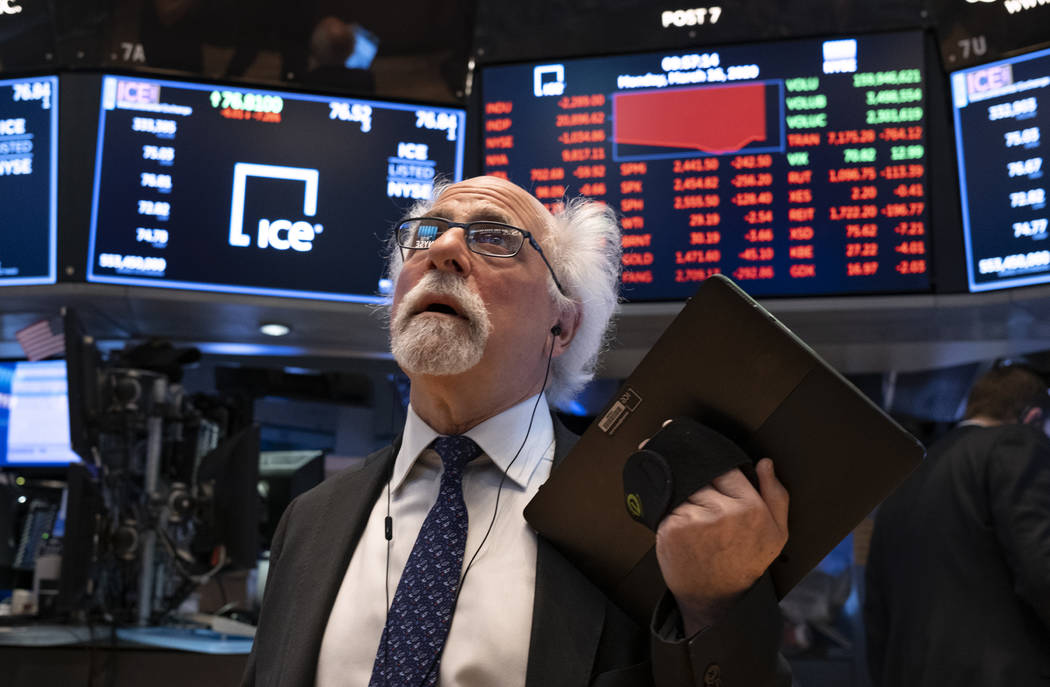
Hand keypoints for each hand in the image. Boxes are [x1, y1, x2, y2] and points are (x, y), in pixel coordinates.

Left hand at [654, 458, 788, 634]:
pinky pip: (667, 506)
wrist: (718, 600)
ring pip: (684, 490)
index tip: (715, 482)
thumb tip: (765, 463)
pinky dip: (671, 513)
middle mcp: (723, 512)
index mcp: (751, 508)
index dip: (720, 473)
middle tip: (703, 502)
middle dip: (700, 483)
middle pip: (703, 476)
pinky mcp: (672, 528)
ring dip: (684, 498)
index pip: (728, 469)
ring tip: (694, 519)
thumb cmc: (746, 564)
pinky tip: (682, 529)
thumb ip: (776, 494)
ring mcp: (695, 519)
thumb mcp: (777, 533)